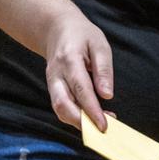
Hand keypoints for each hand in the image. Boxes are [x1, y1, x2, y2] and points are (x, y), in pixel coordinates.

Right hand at [40, 7, 113, 131]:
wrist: (56, 29)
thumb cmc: (81, 35)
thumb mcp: (99, 44)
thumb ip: (103, 69)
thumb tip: (107, 95)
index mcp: (69, 60)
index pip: (81, 89)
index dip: (92, 110)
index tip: (104, 125)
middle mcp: (56, 74)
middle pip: (63, 104)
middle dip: (82, 122)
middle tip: (102, 130)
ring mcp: (52, 83)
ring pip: (60, 109)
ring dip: (78, 122)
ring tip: (99, 124)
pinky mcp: (53, 89)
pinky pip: (61, 108)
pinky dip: (75, 118)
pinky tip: (91, 118)